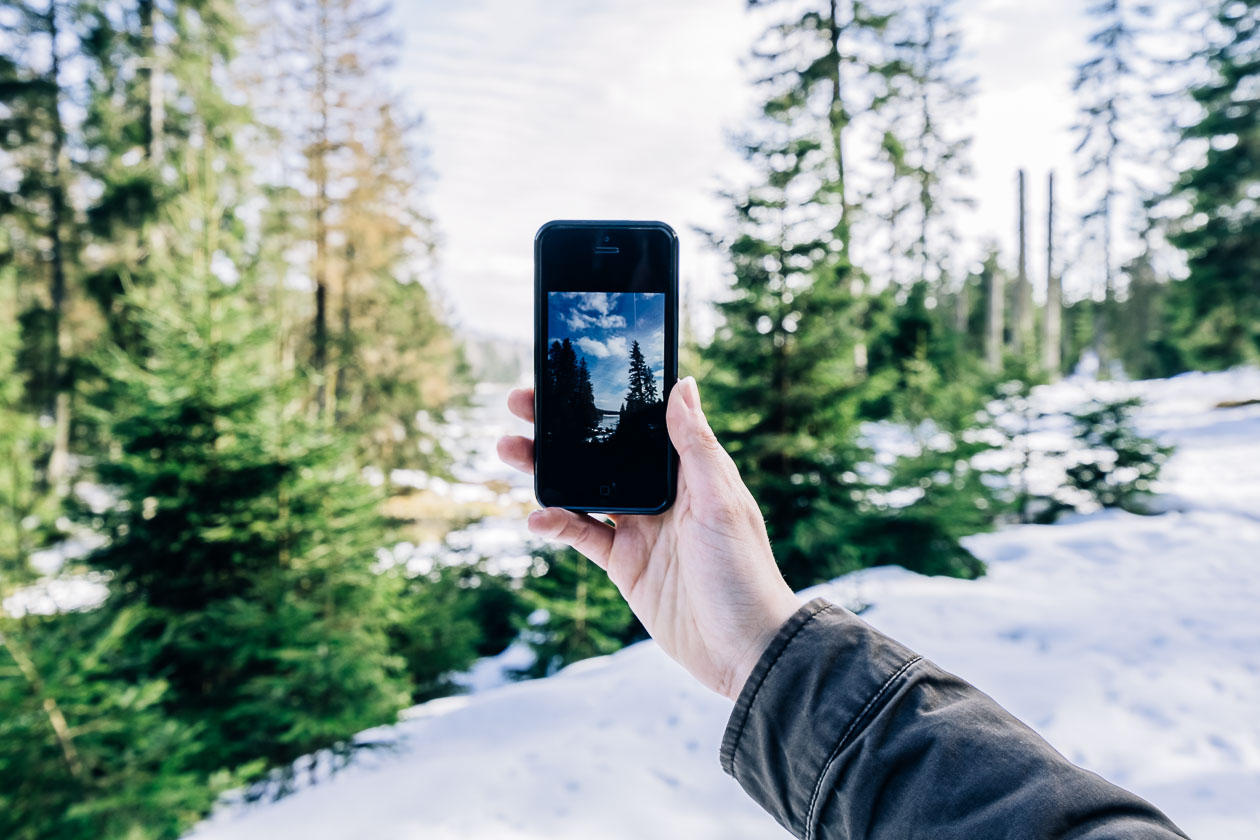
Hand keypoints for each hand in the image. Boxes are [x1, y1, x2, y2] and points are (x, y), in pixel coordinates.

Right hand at [497, 376, 800, 700]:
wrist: (744, 649)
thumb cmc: (745, 571)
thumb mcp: (722, 502)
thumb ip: (696, 447)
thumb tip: (683, 385)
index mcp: (688, 472)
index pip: (640, 424)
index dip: (605, 400)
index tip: (568, 379)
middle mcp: (662, 496)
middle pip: (603, 453)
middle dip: (561, 430)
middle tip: (520, 406)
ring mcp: (640, 530)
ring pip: (584, 489)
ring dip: (547, 471)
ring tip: (510, 450)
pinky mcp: (625, 565)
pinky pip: (583, 535)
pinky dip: (557, 524)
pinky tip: (537, 517)